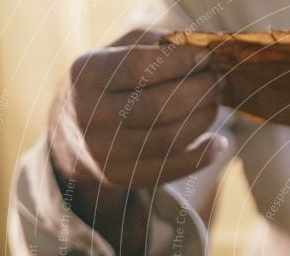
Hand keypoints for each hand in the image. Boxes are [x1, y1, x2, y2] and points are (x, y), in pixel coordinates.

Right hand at [48, 29, 224, 255]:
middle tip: (217, 82)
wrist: (71, 140)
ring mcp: (107, 151)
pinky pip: (173, 169)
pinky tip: (218, 142)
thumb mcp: (112, 55)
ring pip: (169, 138)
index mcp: (86, 75)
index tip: (205, 57)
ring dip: (204, 119)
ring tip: (216, 103)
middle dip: (198, 91)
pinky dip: (203, 156)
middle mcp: (91, 115)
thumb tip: (196, 47)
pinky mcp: (125, 176)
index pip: (136, 67)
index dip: (177, 61)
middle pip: (158, 105)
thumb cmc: (105, 86)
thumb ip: (150, 43)